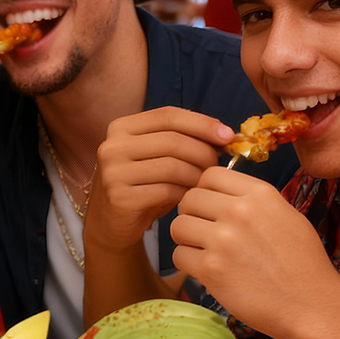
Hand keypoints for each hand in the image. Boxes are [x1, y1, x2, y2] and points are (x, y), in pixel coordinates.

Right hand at [85, 107, 232, 251]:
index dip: (202, 123)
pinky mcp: (120, 197)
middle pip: (173, 140)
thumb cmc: (142, 185)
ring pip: (173, 166)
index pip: (168, 116)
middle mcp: (113, 147)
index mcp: (121, 128)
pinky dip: (185, 194)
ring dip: (197, 176)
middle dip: (204, 153)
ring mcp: (113, 172)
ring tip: (203, 184)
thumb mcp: (154, 156)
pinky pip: (167, 191)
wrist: (111, 222)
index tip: (228, 135)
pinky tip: (188, 198)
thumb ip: (181, 139)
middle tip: (217, 167)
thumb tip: (224, 134)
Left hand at [171, 167, 336, 334]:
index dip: (205, 190)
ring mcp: (223, 240)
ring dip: (186, 239)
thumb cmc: (302, 264)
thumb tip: (220, 193)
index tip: (211, 206)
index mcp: (260, 194)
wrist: (312, 305)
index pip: (210, 174)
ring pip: (178, 226)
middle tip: (205, 232)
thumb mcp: (287, 217)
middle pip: (189, 198)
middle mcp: (239, 212)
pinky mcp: (211, 268)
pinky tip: (208, 270)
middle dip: (192, 214)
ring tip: (206, 251)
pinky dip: (188, 263)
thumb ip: (253, 202)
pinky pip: (178, 255)